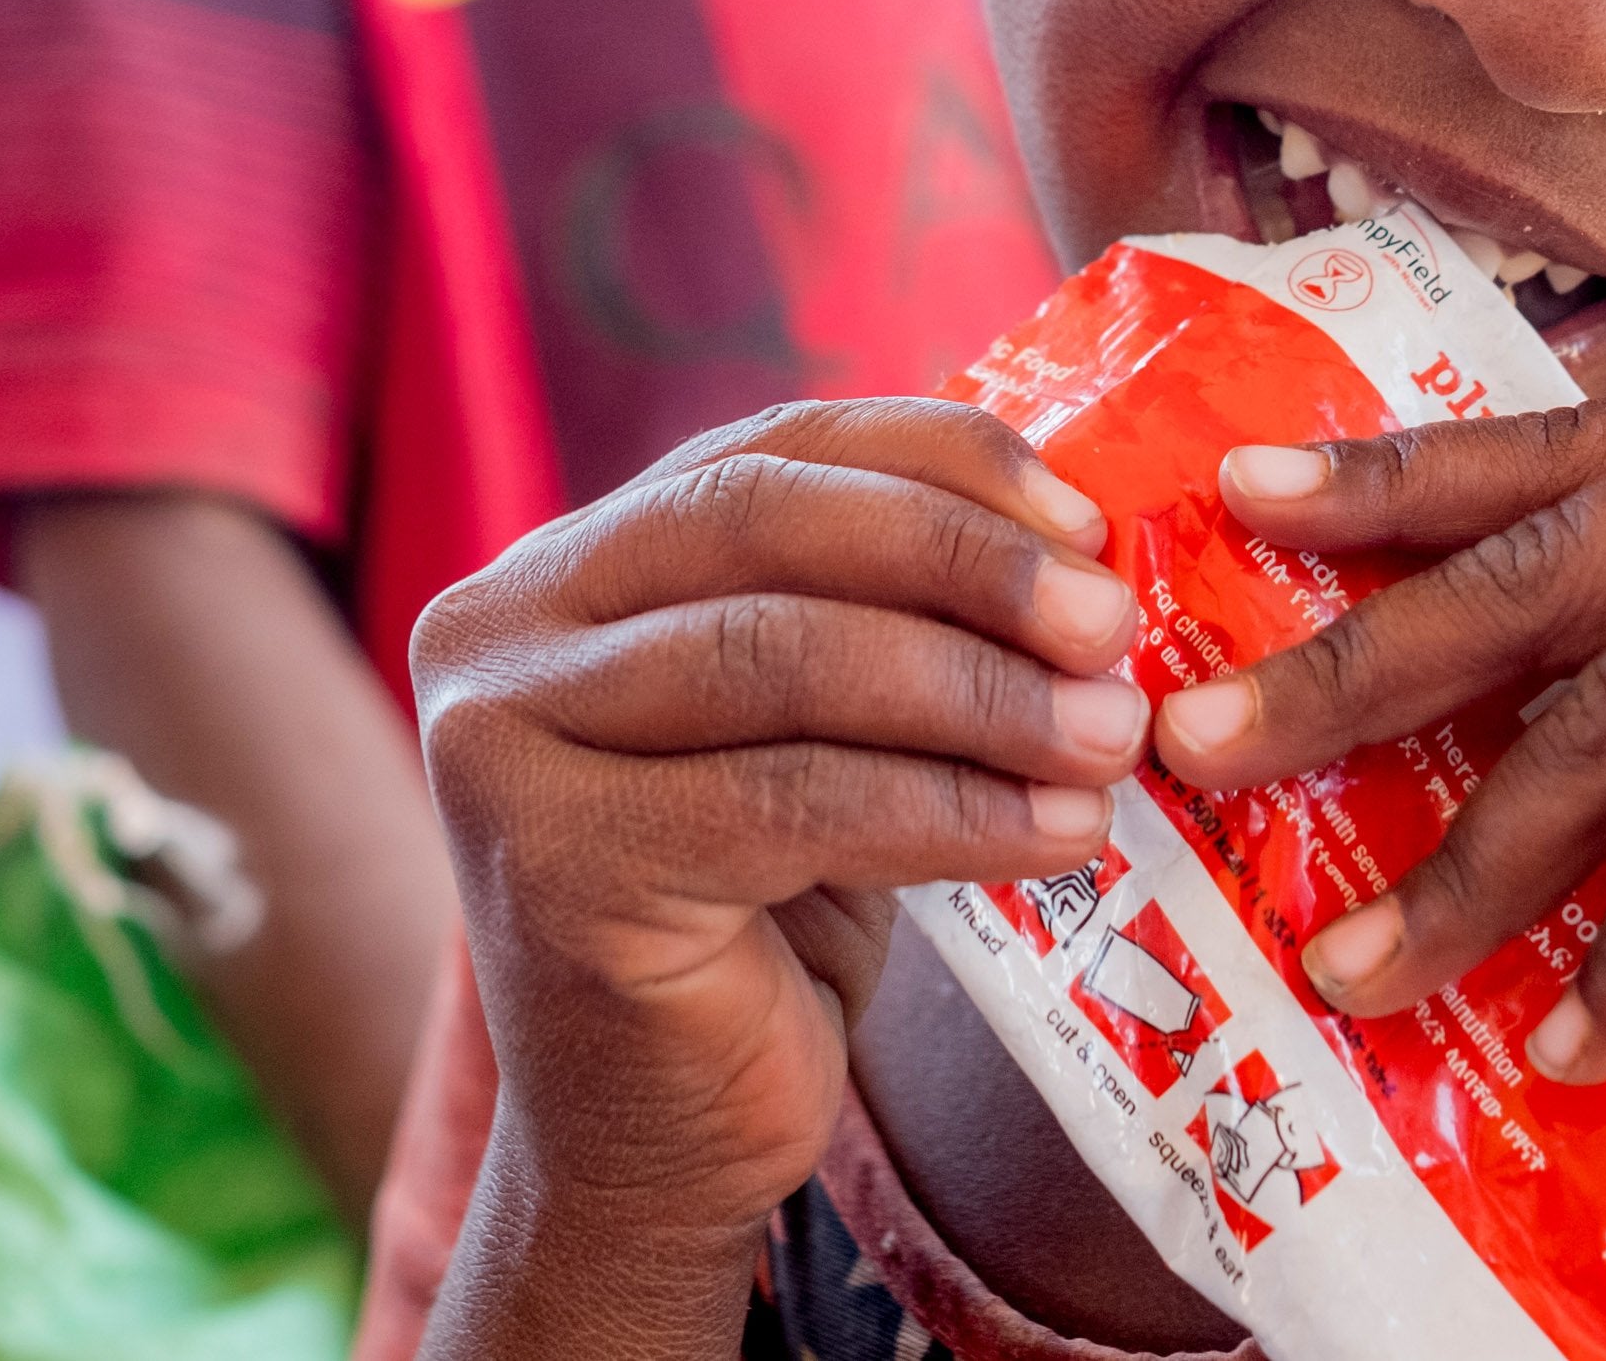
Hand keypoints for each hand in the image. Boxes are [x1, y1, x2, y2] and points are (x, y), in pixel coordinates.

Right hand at [410, 399, 1148, 1252]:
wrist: (658, 1153)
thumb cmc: (760, 926)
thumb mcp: (815, 736)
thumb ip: (878, 618)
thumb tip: (1079, 540)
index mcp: (558, 569)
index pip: (767, 452)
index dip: (937, 463)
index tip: (1087, 518)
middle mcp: (495, 633)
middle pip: (766, 529)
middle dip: (964, 563)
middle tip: (1110, 624)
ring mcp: (505, 747)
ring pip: (784, 659)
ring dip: (980, 692)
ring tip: (1110, 734)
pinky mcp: (557, 868)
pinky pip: (796, 802)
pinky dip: (953, 809)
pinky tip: (1060, 834)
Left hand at [1149, 379, 1605, 1080]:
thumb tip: (1555, 695)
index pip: (1537, 454)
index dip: (1374, 481)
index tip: (1222, 505)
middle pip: (1521, 580)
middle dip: (1342, 676)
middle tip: (1193, 752)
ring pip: (1601, 731)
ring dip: (1466, 870)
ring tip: (1351, 966)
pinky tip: (1575, 1045)